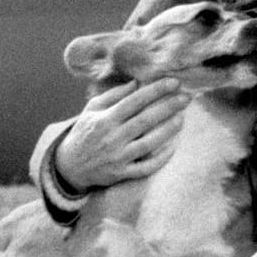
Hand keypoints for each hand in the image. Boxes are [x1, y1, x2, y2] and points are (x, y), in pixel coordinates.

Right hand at [53, 78, 189, 191]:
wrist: (69, 165)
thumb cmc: (85, 131)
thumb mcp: (92, 109)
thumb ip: (114, 95)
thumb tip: (137, 83)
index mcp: (105, 119)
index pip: (134, 101)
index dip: (155, 90)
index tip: (174, 82)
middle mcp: (112, 138)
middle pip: (145, 120)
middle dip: (168, 107)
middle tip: (186, 97)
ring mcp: (117, 157)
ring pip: (148, 143)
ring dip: (168, 131)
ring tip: (182, 118)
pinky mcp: (121, 173)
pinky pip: (146, 167)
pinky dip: (161, 158)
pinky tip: (173, 147)